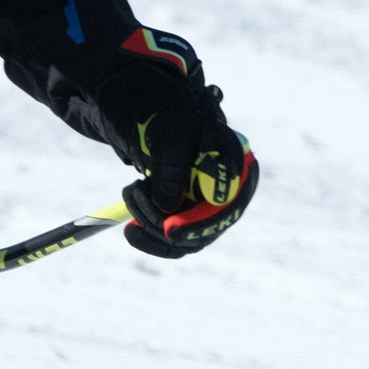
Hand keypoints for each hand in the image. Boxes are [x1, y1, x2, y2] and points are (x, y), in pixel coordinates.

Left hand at [94, 27, 255, 257]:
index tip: (170, 231)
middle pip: (206, 228)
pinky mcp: (194, 221)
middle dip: (165, 224)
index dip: (201, 222)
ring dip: (152, 226)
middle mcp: (231, 196)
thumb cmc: (176, 126)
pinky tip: (130, 231)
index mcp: (239, 169)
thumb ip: (172, 167)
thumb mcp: (173, 137)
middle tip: (133, 203)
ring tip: (131, 192)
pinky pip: (175, 242)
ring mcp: (213, 211)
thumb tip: (165, 206)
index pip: (229, 205)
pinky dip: (150, 239)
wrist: (166, 129)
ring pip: (187, 239)